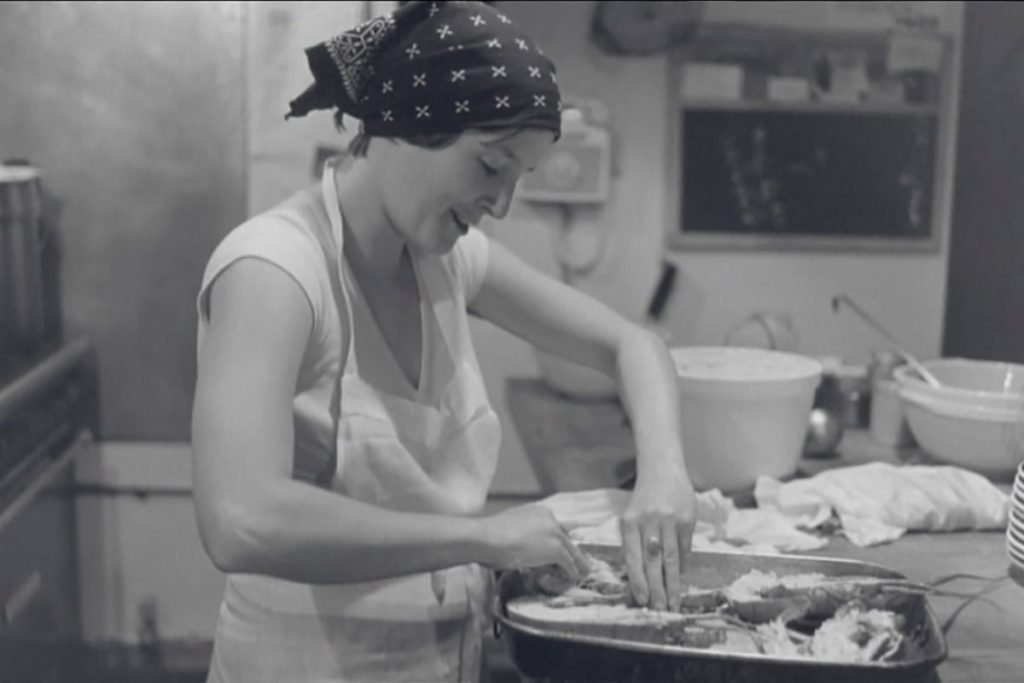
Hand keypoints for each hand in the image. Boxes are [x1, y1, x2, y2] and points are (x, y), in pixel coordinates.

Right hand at [479, 504, 588, 580]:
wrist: (487, 537)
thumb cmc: (489, 534)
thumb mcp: (510, 528)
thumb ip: (522, 533)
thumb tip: (523, 545)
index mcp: (539, 512)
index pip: (555, 528)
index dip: (559, 541)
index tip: (563, 550)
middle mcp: (550, 519)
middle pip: (566, 539)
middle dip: (572, 552)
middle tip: (579, 562)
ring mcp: (554, 534)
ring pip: (571, 551)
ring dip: (578, 563)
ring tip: (583, 572)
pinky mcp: (555, 549)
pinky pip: (568, 563)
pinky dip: (572, 572)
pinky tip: (573, 578)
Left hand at [619, 467, 695, 610]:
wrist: (662, 470)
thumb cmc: (644, 500)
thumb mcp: (632, 517)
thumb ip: (634, 544)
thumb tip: (641, 580)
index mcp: (630, 522)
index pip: (632, 557)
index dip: (637, 581)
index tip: (642, 601)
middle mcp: (649, 521)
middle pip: (653, 561)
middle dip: (657, 588)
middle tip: (660, 609)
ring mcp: (669, 520)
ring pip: (671, 558)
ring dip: (673, 583)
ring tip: (673, 602)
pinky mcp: (687, 519)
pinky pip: (685, 548)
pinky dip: (683, 565)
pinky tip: (682, 578)